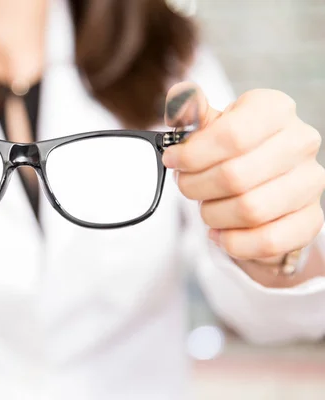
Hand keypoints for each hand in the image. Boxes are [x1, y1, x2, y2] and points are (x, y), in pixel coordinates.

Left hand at [162, 83, 324, 265]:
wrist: (263, 182)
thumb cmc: (231, 150)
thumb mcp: (209, 125)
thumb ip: (190, 111)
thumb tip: (180, 97)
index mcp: (273, 109)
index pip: (231, 135)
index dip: (192, 154)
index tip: (171, 160)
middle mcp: (300, 141)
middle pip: (235, 176)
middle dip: (196, 187)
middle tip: (185, 185)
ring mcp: (310, 182)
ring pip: (250, 210)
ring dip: (213, 214)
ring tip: (206, 206)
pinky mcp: (310, 219)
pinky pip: (268, 240)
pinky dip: (234, 242)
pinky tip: (221, 232)